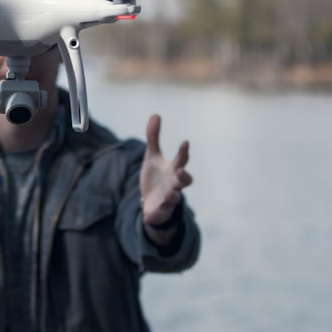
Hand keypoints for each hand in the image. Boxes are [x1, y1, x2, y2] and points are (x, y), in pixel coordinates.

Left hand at [140, 114, 192, 228]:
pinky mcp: (159, 211)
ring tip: (172, 194)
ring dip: (174, 196)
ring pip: (175, 199)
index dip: (184, 151)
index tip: (185, 142)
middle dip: (184, 176)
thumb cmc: (156, 176)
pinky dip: (153, 216)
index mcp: (174, 169)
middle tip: (180, 171)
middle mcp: (174, 184)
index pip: (182, 159)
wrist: (151, 201)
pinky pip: (158, 214)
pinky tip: (146, 217)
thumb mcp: (152, 156)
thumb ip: (153, 138)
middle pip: (184, 180)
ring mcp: (168, 198)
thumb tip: (155, 114)